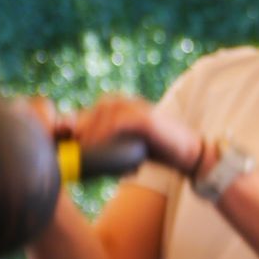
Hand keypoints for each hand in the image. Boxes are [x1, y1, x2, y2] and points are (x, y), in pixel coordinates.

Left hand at [64, 93, 202, 178]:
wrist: (188, 154)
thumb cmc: (160, 152)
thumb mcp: (129, 147)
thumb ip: (111, 144)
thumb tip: (86, 155)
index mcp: (126, 108)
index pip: (96, 109)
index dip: (80, 122)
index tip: (70, 140)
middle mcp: (132, 103)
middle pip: (98, 108)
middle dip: (83, 124)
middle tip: (75, 145)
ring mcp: (140, 108)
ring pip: (107, 111)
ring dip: (93, 129)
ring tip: (85, 147)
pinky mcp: (147, 118)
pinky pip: (120, 122)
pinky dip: (107, 132)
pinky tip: (100, 146)